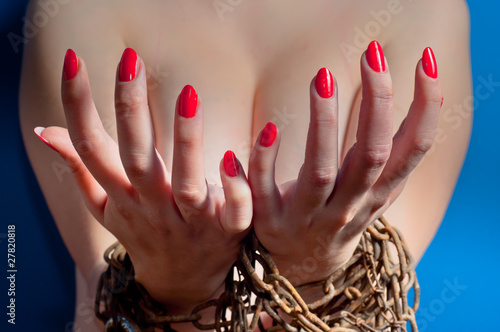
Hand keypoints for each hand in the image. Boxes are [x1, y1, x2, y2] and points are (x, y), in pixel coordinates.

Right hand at [36, 48, 252, 312]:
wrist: (180, 283)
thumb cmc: (143, 232)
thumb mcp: (106, 205)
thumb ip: (81, 167)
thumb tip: (46, 130)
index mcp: (121, 196)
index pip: (92, 149)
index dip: (78, 106)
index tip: (72, 60)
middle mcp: (153, 208)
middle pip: (137, 160)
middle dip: (130, 109)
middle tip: (129, 60)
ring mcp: (189, 222)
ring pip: (187, 184)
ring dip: (187, 141)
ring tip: (188, 94)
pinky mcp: (226, 231)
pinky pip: (233, 211)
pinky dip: (233, 187)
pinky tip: (232, 156)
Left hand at [248, 41, 441, 284]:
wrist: (304, 269)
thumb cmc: (340, 215)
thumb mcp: (374, 192)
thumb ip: (395, 159)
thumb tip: (427, 106)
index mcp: (377, 193)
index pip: (413, 150)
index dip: (426, 108)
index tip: (425, 61)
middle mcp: (348, 206)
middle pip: (370, 155)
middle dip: (377, 103)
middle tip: (372, 54)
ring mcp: (308, 216)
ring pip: (320, 171)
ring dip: (323, 124)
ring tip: (323, 78)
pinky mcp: (270, 221)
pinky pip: (264, 189)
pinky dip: (264, 161)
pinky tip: (269, 129)